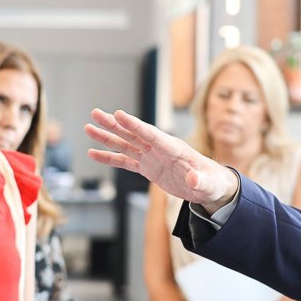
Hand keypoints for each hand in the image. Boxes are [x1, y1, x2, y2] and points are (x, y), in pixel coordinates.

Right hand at [86, 108, 238, 211]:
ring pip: (125, 144)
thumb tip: (192, 179)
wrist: (209, 187)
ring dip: (107, 137)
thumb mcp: (208, 184)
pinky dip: (110, 157)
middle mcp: (160, 149)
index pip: (151, 134)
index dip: (134, 124)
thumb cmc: (212, 182)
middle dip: (114, 124)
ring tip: (88, 128)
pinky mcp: (148, 168)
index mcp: (173, 148)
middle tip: (95, 113)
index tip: (119, 114)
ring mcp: (152, 157)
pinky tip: (94, 153)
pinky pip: (125, 161)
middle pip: (133, 133)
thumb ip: (199, 180)